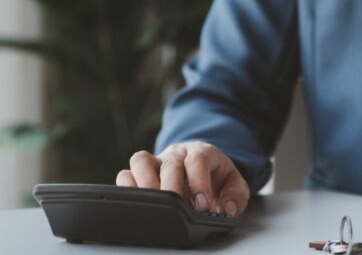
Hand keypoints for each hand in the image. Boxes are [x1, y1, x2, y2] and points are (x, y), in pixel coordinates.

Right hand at [116, 142, 249, 216]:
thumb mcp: (235, 185)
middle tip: (178, 207)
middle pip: (170, 162)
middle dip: (173, 186)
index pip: (198, 160)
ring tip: (154, 203)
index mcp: (202, 152)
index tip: (203, 205)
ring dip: (145, 183)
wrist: (205, 169)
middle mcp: (177, 154)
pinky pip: (126, 174)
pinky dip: (127, 187)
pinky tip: (138, 202)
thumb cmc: (217, 178)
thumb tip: (226, 209)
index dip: (199, 182)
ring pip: (140, 160)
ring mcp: (157, 161)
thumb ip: (235, 196)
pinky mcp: (141, 173)